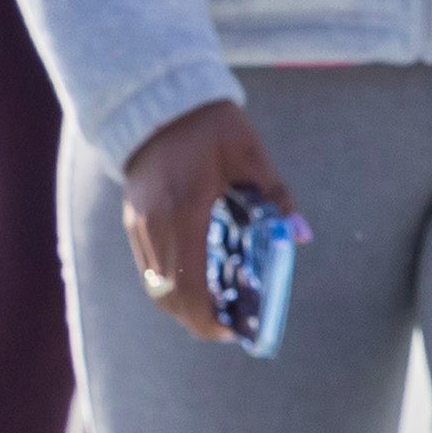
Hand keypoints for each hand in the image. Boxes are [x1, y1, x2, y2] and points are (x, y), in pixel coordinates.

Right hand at [115, 97, 292, 348]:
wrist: (160, 102)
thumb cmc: (211, 127)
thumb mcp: (251, 155)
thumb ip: (275, 196)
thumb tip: (299, 235)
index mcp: (184, 210)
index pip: (186, 284)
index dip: (207, 316)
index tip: (232, 329)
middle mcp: (154, 225)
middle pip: (167, 295)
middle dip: (197, 318)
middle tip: (231, 325)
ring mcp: (138, 225)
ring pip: (154, 285)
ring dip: (184, 304)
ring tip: (220, 307)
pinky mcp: (132, 220)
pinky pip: (149, 267)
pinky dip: (172, 283)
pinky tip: (200, 279)